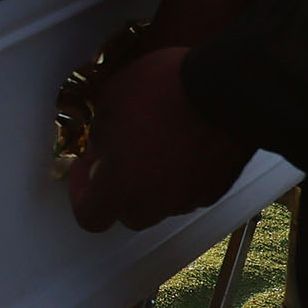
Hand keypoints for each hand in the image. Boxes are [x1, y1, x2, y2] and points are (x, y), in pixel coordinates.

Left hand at [66, 46, 258, 231]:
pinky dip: (182, 175)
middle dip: (119, 188)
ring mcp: (189, 199)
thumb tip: (104, 143)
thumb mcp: (111, 99)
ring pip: (161, 203)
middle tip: (120, 155)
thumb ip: (100, 132)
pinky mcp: (216, 189)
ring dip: (152, 183)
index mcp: (120, 187)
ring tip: (155, 145)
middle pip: (128, 214)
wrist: (226, 89)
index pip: (90, 218)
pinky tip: (184, 144)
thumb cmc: (164, 91)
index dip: (81, 194)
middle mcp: (154, 203)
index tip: (86, 169)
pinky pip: (190, 190)